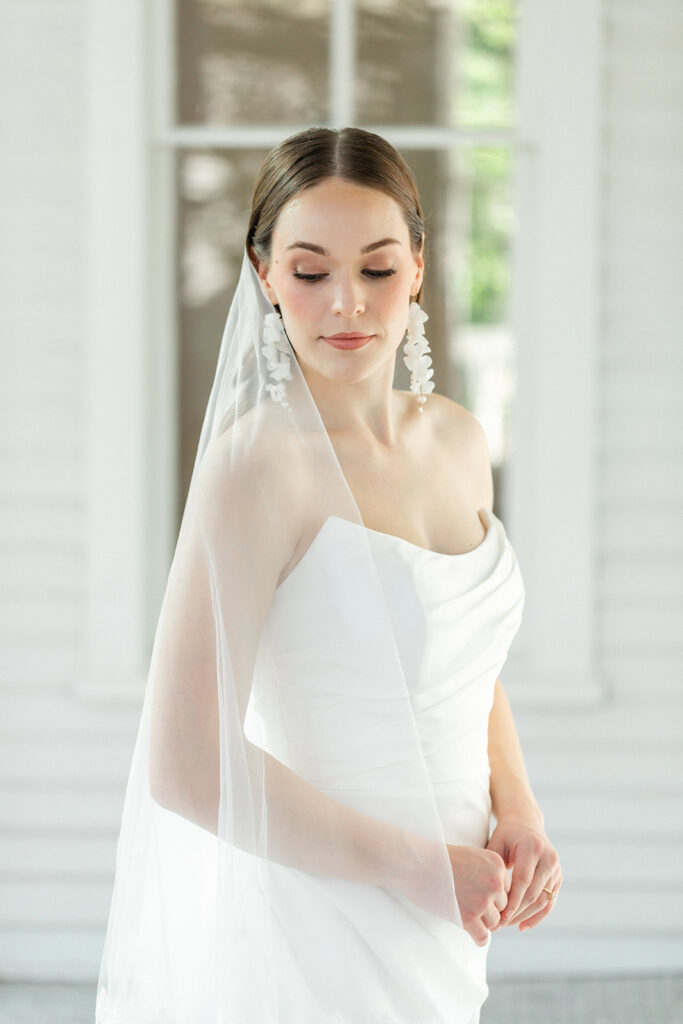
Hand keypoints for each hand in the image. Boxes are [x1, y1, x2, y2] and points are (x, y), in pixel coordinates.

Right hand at [448, 844, 511, 946]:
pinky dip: (479, 938)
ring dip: (483, 923)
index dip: (493, 895)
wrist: (416, 862)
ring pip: (494, 923)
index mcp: (497, 865)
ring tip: (467, 916)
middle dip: (489, 909)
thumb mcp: (472, 857)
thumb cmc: (440, 859)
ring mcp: (482, 900)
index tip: (478, 895)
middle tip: (472, 908)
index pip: (507, 889)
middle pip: (502, 907)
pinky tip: (472, 934)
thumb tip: (500, 900)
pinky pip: (483, 937)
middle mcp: (494, 882)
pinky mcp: (468, 917)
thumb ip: (489, 874)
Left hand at [485, 814, 561, 932]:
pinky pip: (550, 902)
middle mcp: (548, 858)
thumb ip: (493, 867)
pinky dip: (537, 916)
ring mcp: (556, 868)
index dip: (513, 901)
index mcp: (532, 847)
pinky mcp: (558, 877)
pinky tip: (523, 926)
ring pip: (543, 900)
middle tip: (500, 924)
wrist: (526, 823)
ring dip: (525, 916)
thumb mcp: (496, 844)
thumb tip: (484, 896)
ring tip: (507, 925)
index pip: (524, 880)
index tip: (500, 917)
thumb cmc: (506, 835)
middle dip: (517, 912)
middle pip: (534, 893)